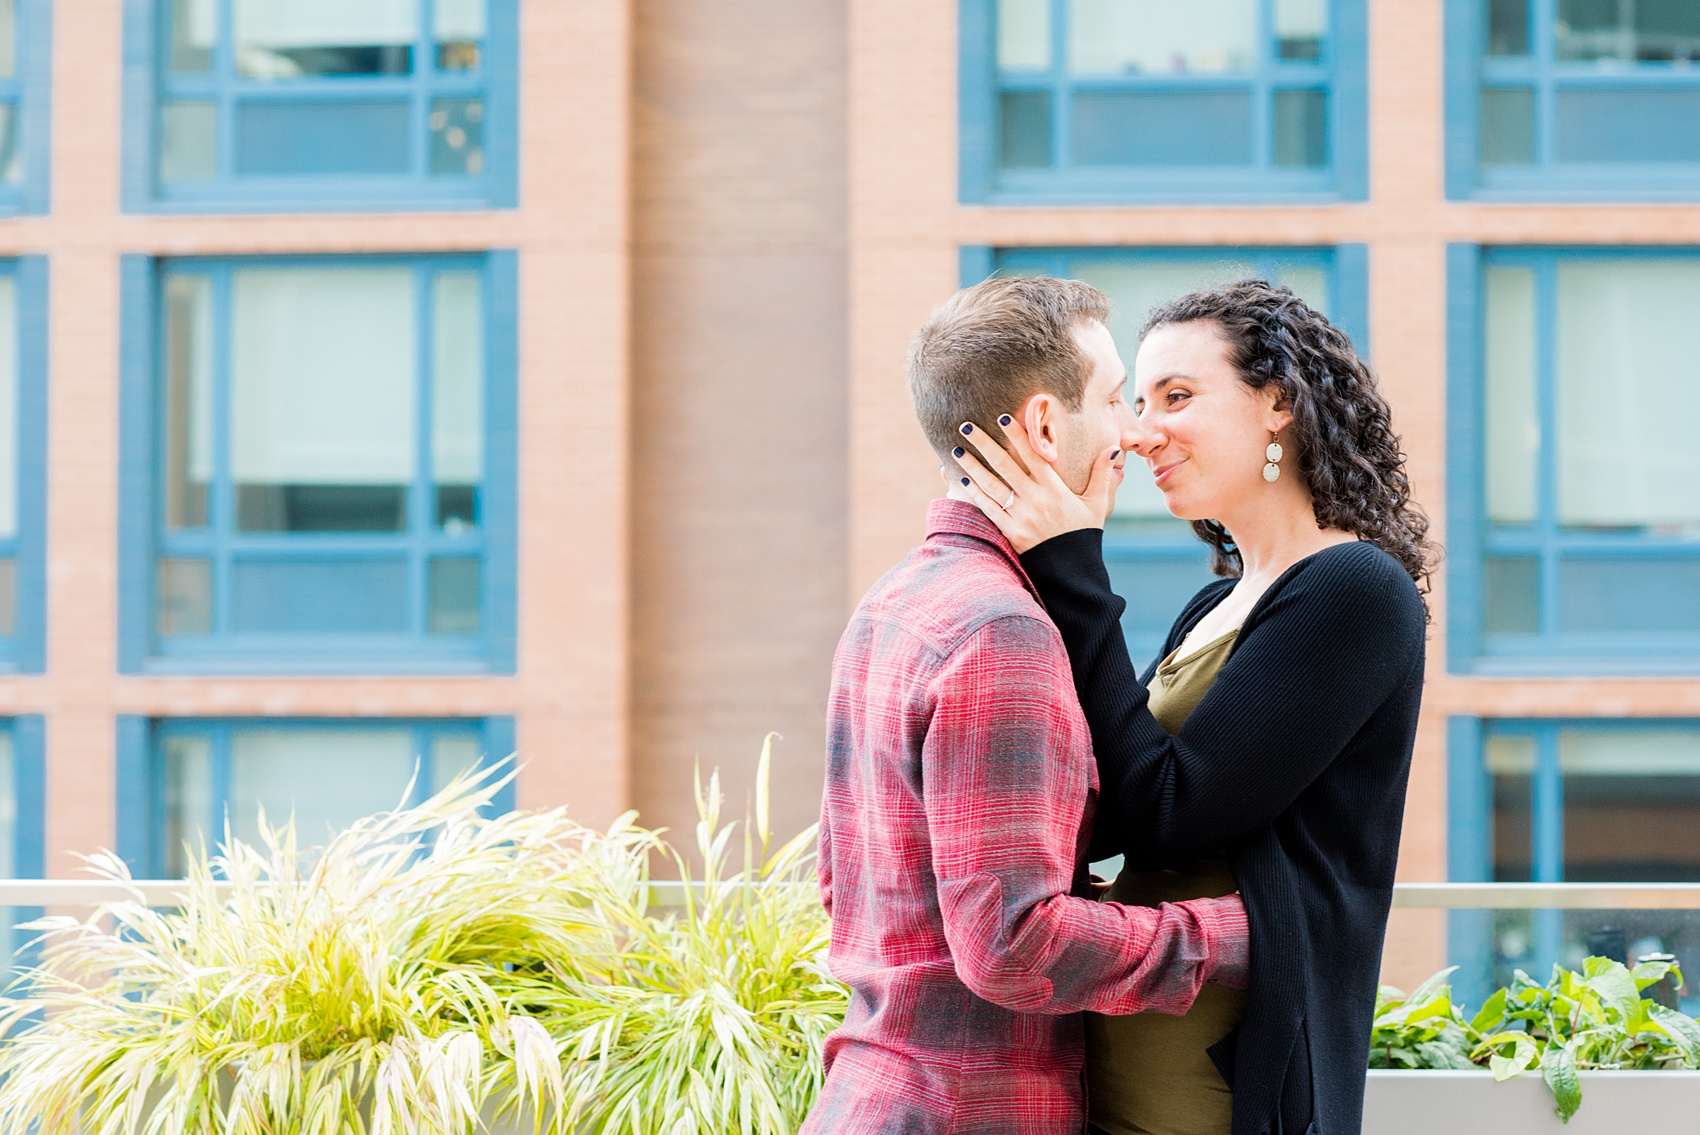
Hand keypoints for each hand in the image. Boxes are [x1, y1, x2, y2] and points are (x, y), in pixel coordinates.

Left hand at [949, 416, 1119, 553]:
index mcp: (1055, 489)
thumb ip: (1102, 475)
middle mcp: (1035, 499)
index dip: (1017, 436)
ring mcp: (1021, 516)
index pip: (1032, 455)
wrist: (1072, 572)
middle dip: (984, 443)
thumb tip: (1114, 449)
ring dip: (972, 466)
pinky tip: (964, 480)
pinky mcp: (1011, 532)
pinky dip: (976, 494)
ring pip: (992, 485)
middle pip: (1005, 465)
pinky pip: (990, 509)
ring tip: (956, 450)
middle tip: (966, 426)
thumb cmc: (1083, 535)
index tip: (1002, 418)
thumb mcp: (1097, 504)